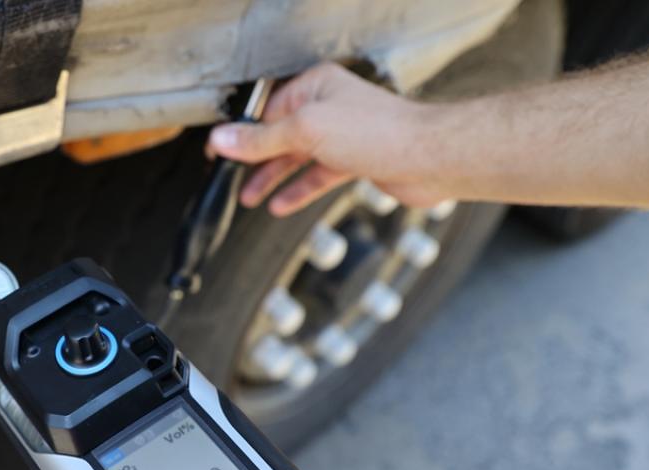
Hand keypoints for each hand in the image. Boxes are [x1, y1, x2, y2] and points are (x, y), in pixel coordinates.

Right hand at [208, 63, 442, 216]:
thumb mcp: (306, 131)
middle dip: (255, 160)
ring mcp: (342, 135)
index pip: (266, 110)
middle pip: (280, 135)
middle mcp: (329, 108)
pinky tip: (281, 203)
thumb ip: (262, 139)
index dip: (242, 134)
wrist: (428, 158)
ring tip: (250, 196)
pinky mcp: (355, 160)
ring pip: (298, 158)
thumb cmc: (380, 132)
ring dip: (273, 178)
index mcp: (315, 87)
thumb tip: (224, 139)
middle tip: (231, 180)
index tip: (220, 153)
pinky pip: (317, 175)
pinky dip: (299, 189)